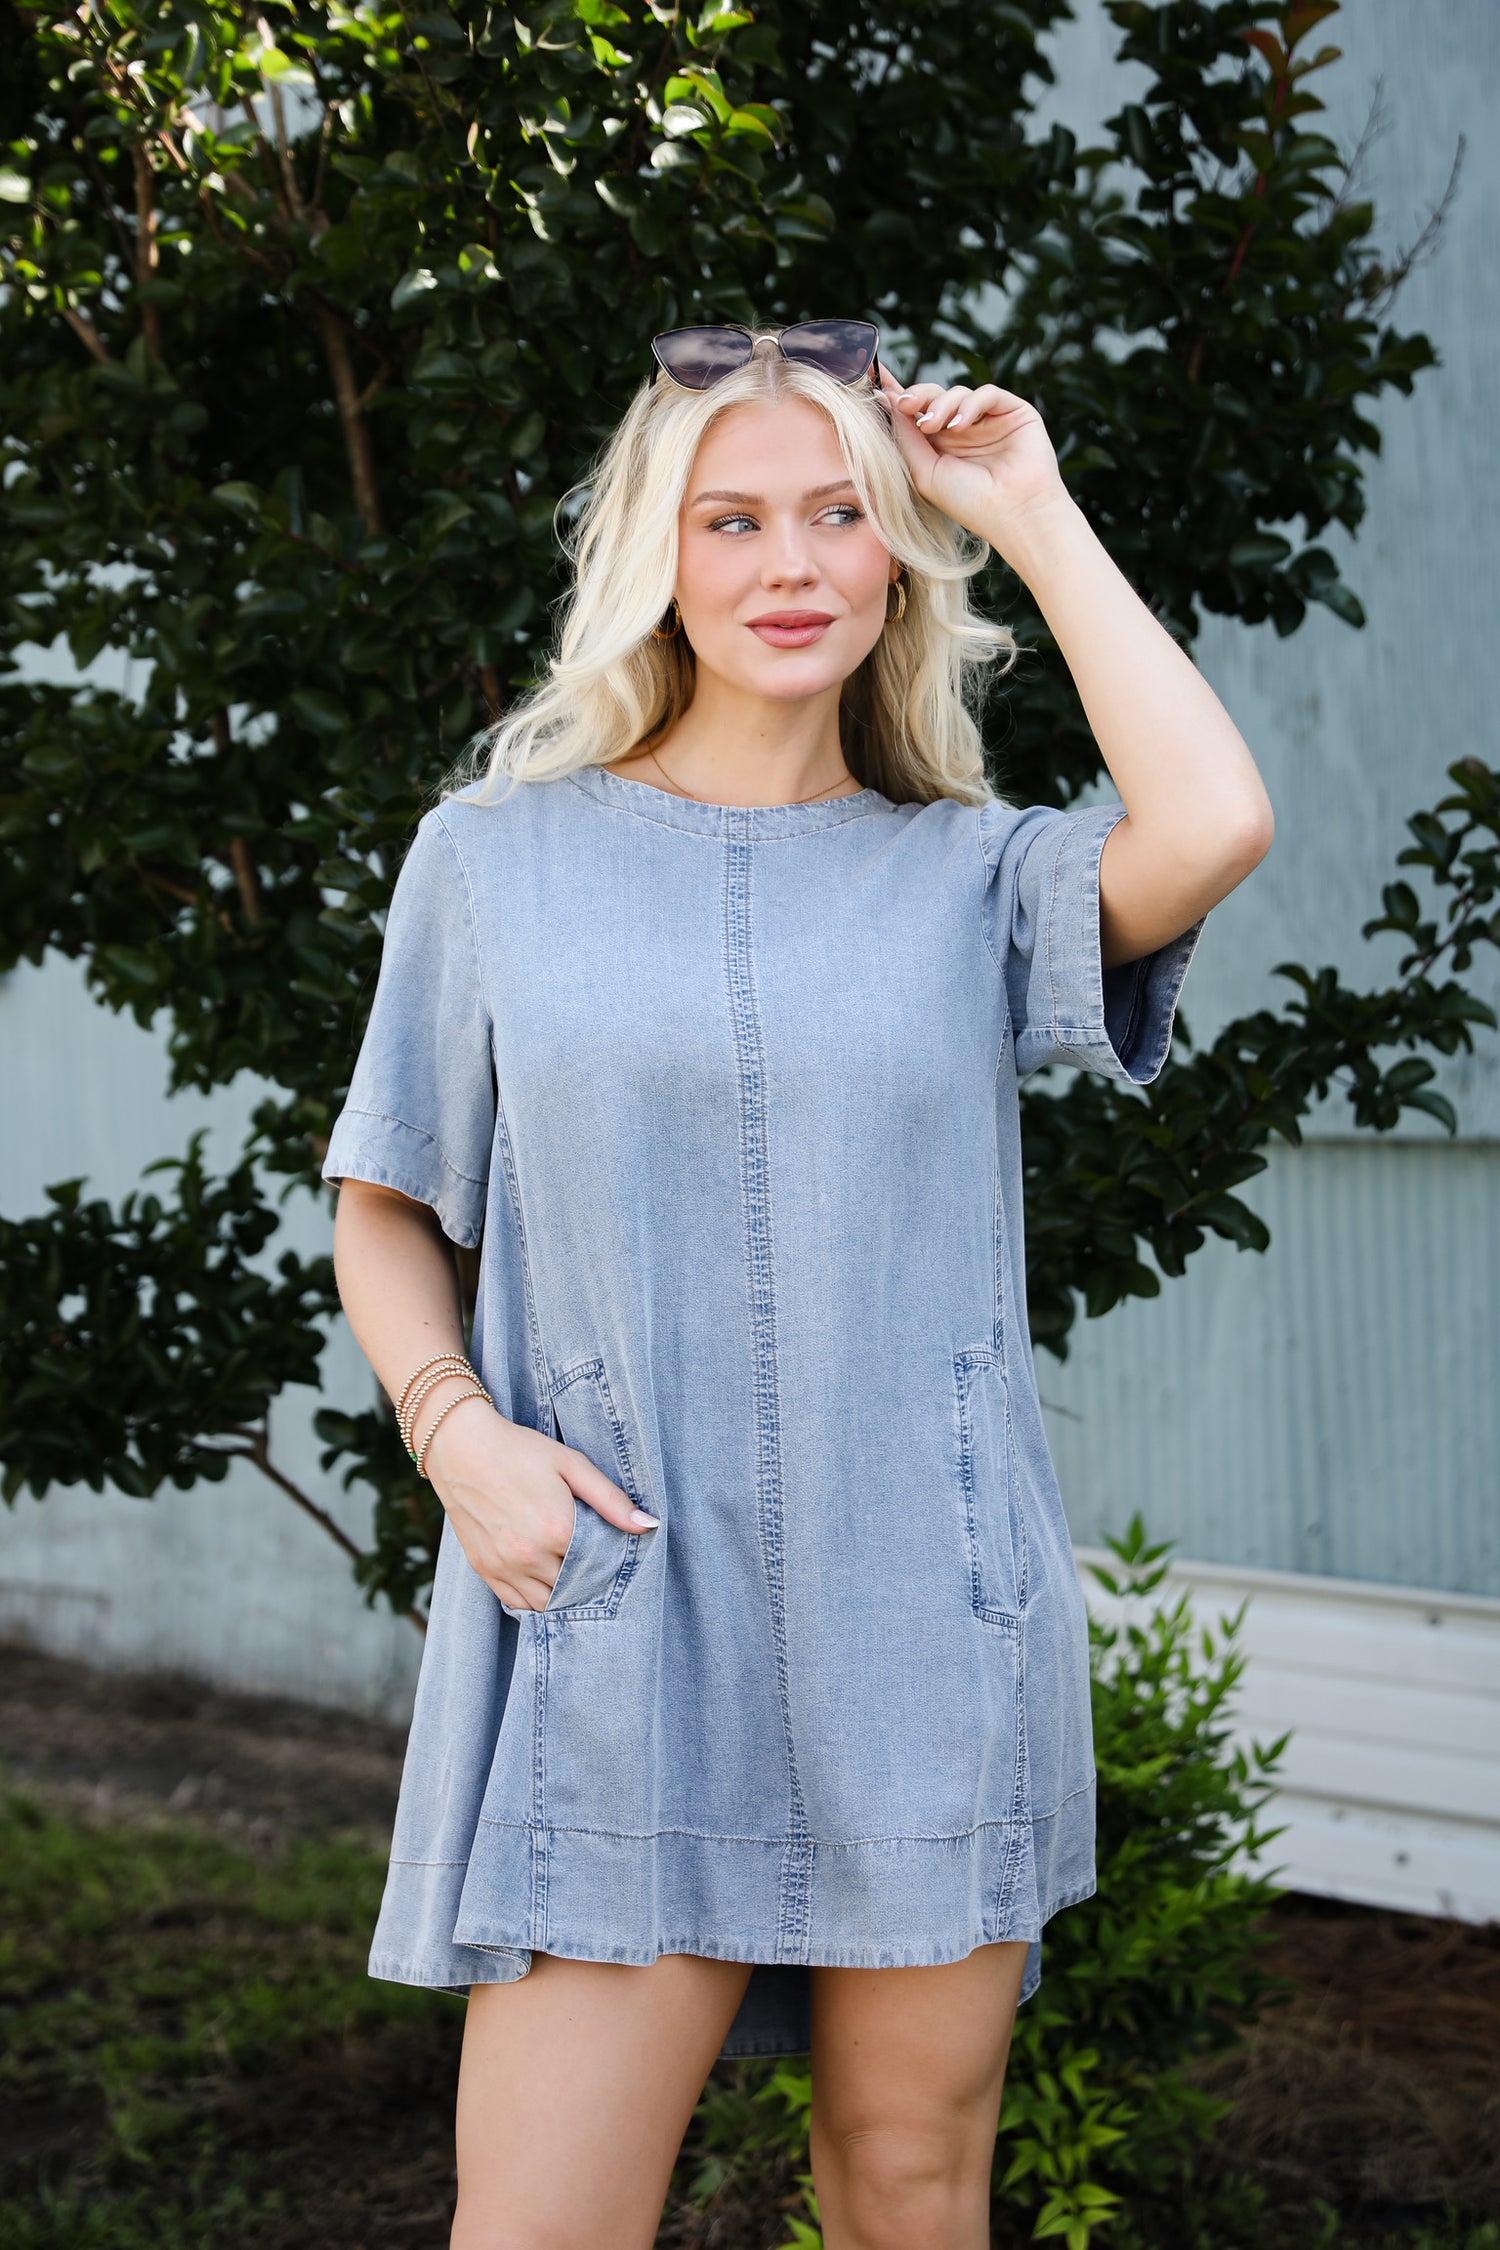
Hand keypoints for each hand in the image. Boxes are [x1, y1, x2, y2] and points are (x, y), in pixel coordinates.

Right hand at [423, 1397, 658, 1609]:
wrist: (460, 1446)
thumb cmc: (519, 1450)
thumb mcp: (571, 1464)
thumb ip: (611, 1499)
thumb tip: (647, 1526)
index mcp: (557, 1530)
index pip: (599, 1566)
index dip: (608, 1561)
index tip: (609, 1550)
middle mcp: (530, 1556)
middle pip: (575, 1587)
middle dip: (586, 1579)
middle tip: (591, 1562)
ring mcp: (504, 1566)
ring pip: (547, 1604)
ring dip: (562, 1593)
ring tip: (568, 1571)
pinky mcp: (484, 1570)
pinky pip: (517, 1604)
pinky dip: (534, 1598)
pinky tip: (543, 1578)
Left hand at [880, 364, 1073, 560]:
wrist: (1014, 514)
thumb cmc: (969, 503)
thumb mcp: (925, 472)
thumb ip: (906, 437)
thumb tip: (887, 400)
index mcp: (940, 446)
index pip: (917, 413)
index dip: (898, 395)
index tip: (875, 381)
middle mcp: (963, 431)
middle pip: (934, 396)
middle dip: (917, 396)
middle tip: (904, 405)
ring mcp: (988, 421)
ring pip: (957, 392)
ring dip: (942, 405)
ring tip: (934, 427)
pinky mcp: (1013, 412)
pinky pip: (986, 393)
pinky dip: (970, 404)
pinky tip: (961, 426)